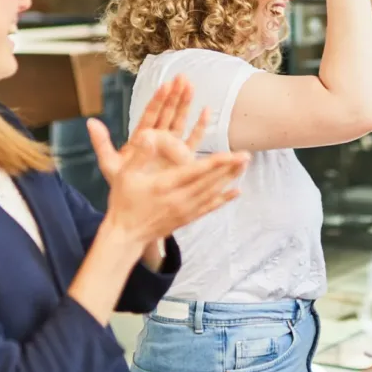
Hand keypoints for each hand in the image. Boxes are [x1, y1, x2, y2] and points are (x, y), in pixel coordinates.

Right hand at [88, 102, 248, 250]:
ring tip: (243, 166)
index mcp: (165, 185)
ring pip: (213, 193)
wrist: (125, 235)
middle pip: (210, 182)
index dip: (217, 162)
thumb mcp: (124, 174)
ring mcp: (185, 211)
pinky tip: (236, 191)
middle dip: (230, 168)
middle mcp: (179, 199)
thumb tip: (149, 136)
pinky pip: (209, 207)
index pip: (197, 172)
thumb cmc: (124, 201)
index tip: (233, 154)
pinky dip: (224, 199)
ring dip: (229, 179)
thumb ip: (139, 154)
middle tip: (247, 156)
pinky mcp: (187, 218)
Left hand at [91, 76, 207, 184]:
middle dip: (175, 95)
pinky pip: (194, 140)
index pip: (150, 114)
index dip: (158, 100)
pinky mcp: (183, 159)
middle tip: (182, 78)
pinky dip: (200, 126)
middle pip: (167, 113)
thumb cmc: (123, 186)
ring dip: (186, 105)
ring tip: (191, 86)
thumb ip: (101, 143)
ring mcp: (171, 148)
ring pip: (180, 121)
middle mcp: (158, 139)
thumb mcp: (109, 164)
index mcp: (142, 138)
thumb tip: (90, 122)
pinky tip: (206, 111)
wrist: (138, 205)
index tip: (165, 85)